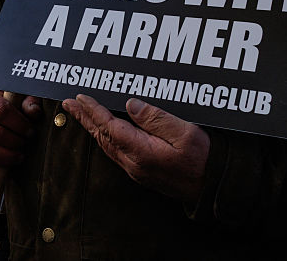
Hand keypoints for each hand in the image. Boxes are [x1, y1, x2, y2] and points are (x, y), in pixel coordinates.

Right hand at [0, 91, 41, 197]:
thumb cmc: (6, 107)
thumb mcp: (17, 100)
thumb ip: (28, 103)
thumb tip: (34, 111)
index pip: (1, 111)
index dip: (19, 123)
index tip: (31, 131)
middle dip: (16, 142)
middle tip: (26, 143)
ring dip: (6, 157)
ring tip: (19, 157)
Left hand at [62, 94, 209, 204]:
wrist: (217, 188)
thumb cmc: (205, 160)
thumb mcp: (185, 133)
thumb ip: (156, 118)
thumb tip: (131, 104)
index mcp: (142, 152)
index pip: (110, 127)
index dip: (93, 111)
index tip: (80, 97)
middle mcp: (135, 164)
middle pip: (102, 137)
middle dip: (84, 118)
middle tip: (69, 103)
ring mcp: (138, 170)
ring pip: (107, 146)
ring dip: (93, 128)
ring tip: (81, 113)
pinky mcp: (144, 172)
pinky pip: (116, 152)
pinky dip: (105, 137)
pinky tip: (103, 131)